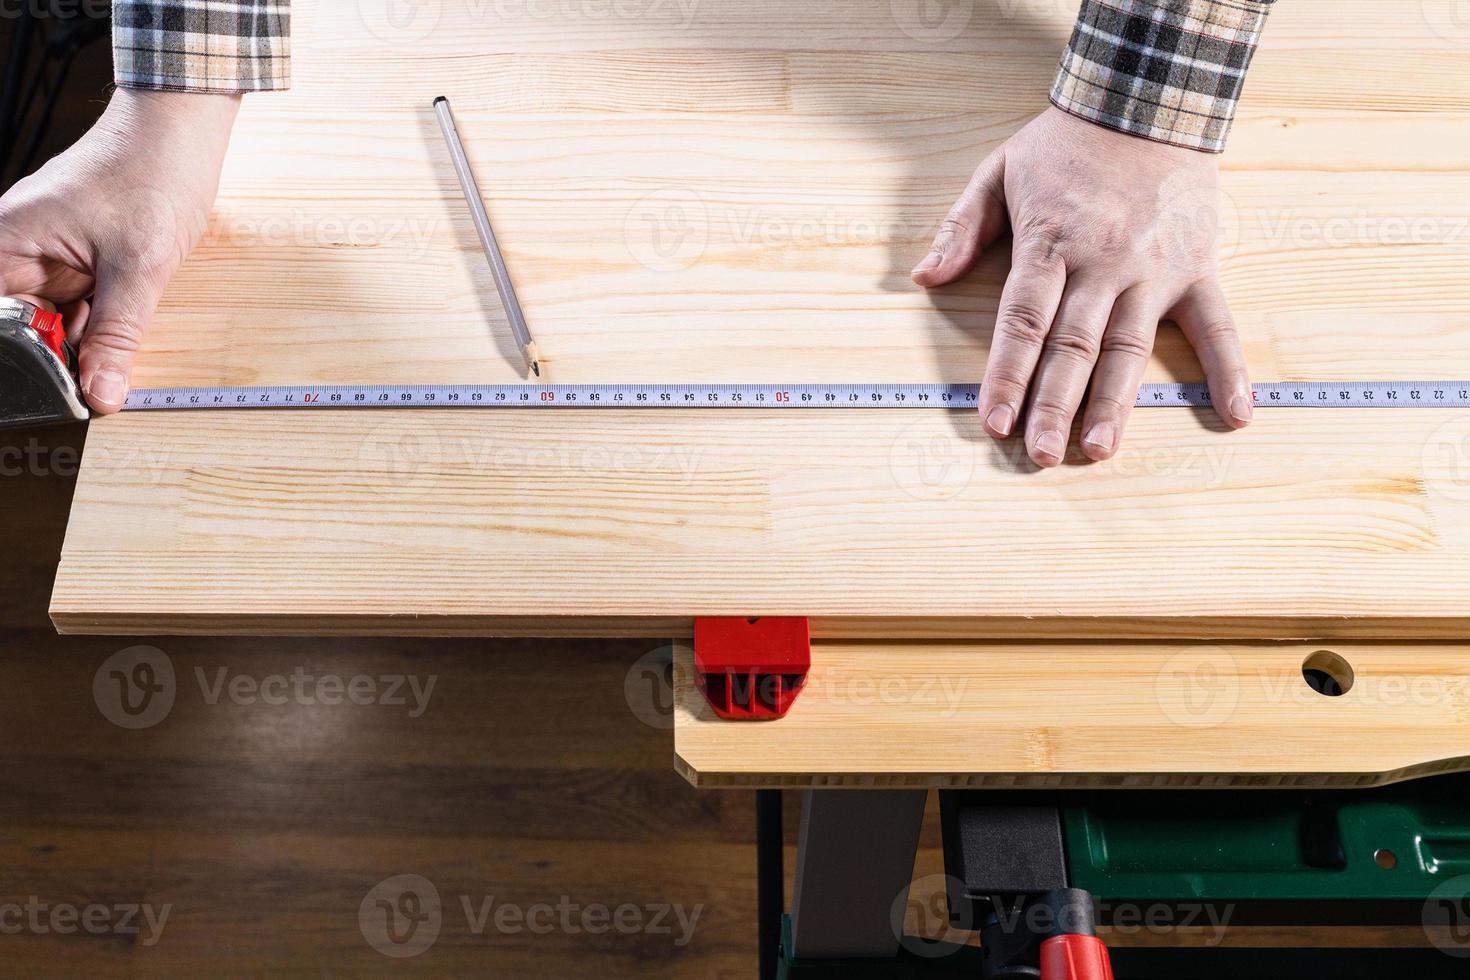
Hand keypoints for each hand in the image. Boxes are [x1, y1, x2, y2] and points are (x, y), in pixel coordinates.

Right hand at [0, 89, 238, 412]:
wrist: (181, 131)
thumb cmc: (150, 173)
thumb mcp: (137, 268)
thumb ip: (116, 336)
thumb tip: (100, 394)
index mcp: (5, 242)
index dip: (19, 359)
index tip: (50, 392)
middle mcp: (17, 250)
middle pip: (21, 326)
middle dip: (52, 359)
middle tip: (92, 388)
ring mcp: (48, 257)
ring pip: (50, 323)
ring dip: (79, 347)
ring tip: (109, 370)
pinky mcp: (78, 262)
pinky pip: (76, 309)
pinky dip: (96, 330)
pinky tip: (117, 348)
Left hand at [912, 107, 1252, 466]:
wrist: (1150, 98)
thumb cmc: (1066, 144)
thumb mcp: (999, 170)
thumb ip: (961, 227)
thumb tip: (923, 276)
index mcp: (1051, 242)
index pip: (1024, 321)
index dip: (1008, 374)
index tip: (993, 420)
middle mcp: (1103, 263)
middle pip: (1073, 346)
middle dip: (1053, 405)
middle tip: (1041, 455)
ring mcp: (1154, 270)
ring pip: (1130, 346)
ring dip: (1115, 402)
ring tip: (1099, 449)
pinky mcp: (1197, 267)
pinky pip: (1217, 325)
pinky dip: (1230, 369)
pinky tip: (1237, 415)